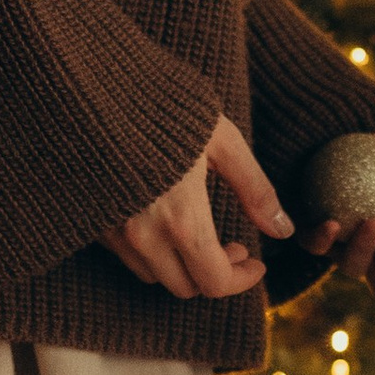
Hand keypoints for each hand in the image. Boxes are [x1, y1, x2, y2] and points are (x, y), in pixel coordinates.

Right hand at [106, 114, 297, 300]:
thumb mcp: (222, 141)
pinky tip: (165, 222)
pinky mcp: (92, 222)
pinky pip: (126, 256)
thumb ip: (254, 189)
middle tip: (234, 246)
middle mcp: (142, 236)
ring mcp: (112, 232)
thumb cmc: (164, 107)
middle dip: (215, 274)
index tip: (256, 263)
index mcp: (180, 219)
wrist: (91, 87)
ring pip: (153, 276)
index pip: (214, 282)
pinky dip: (152, 252)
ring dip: (183, 265)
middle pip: (185, 287)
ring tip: (200, 234)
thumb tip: (283, 229)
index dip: (242, 280)